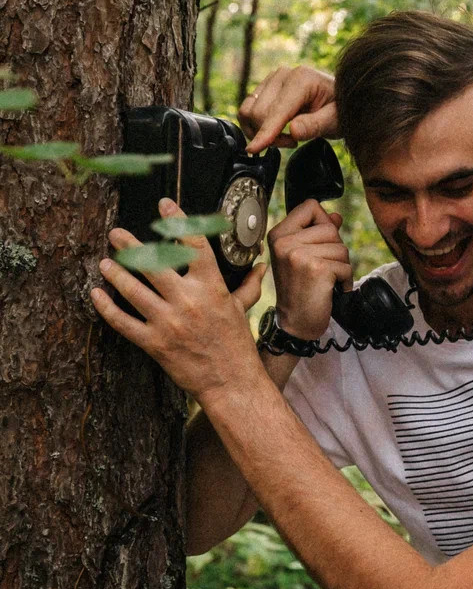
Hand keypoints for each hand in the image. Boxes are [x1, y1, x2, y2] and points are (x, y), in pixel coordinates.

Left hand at [90, 199, 267, 403]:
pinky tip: (96, 295)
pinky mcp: (155, 343)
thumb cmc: (237, 345)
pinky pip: (123, 322)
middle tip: (116, 234)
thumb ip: (249, 284)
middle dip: (130, 245)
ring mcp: (168, 322)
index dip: (177, 220)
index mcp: (211, 288)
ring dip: (115, 273)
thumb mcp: (243, 309)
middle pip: (153, 263)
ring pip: (133, 290)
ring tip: (104, 262)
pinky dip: (106, 308)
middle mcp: (188, 301)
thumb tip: (260, 266)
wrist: (232, 382)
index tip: (164, 205)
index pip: (193, 244)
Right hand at [239, 64, 337, 152]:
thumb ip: (315, 126)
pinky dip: (257, 125)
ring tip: (286, 136)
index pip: (276, 111)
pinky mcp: (265, 87)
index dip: (265, 132)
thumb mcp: (335, 121)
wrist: (338, 100)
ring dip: (262, 131)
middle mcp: (283, 75)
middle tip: (293, 141)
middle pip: (259, 113)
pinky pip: (248, 110)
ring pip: (249, 112)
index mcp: (301, 79)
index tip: (253, 149)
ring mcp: (272, 79)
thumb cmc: (339, 109)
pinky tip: (276, 130)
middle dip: (271, 135)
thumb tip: (293, 130)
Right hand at [267, 201, 352, 339]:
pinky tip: (332, 289)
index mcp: (278, 234)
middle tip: (322, 269)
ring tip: (325, 280)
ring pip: (341, 247)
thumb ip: (317, 234)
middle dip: (335, 249)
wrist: (295, 323)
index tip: (319, 243)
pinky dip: (345, 280)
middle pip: (330, 227)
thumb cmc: (300, 289)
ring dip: (341, 266)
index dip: (323, 221)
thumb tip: (336, 216)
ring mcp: (298, 255)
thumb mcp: (302, 256)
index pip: (310, 205)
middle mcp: (284, 242)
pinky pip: (345, 265)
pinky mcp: (316, 269)